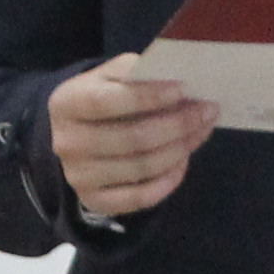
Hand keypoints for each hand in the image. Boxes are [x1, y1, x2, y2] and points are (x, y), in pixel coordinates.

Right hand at [50, 56, 215, 219]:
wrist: (76, 134)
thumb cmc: (102, 98)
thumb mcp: (109, 77)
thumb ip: (135, 72)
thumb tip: (177, 76)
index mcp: (66, 103)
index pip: (108, 101)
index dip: (149, 96)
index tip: (184, 89)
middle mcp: (67, 143)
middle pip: (133, 138)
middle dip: (178, 124)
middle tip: (207, 111)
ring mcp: (79, 176)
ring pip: (142, 167)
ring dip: (181, 148)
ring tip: (202, 130)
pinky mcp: (95, 201)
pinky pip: (141, 197)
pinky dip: (169, 180)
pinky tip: (183, 160)